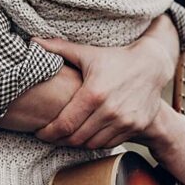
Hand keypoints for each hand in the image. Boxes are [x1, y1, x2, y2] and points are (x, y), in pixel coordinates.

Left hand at [33, 14, 179, 149]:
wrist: (152, 66)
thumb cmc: (115, 58)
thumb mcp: (87, 53)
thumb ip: (58, 48)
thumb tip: (32, 41)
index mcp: (93, 93)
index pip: (65, 124)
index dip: (48, 132)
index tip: (39, 132)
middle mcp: (109, 110)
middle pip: (76, 138)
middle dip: (58, 140)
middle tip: (49, 136)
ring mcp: (124, 121)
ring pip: (92, 143)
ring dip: (77, 143)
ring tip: (66, 136)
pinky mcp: (134, 127)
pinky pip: (109, 143)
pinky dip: (95, 142)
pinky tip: (87, 134)